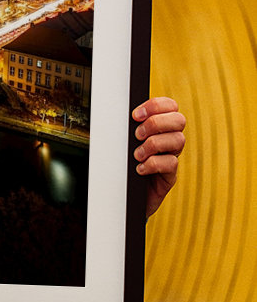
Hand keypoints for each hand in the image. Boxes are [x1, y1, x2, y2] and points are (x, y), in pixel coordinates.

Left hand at [132, 96, 185, 217]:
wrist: (123, 195)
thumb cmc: (123, 165)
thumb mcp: (125, 143)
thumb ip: (129, 128)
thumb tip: (122, 115)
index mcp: (160, 127)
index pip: (170, 106)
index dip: (156, 105)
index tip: (135, 115)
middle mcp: (169, 140)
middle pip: (179, 120)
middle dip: (156, 123)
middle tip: (137, 135)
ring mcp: (171, 157)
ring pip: (178, 140)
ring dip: (153, 144)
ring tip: (137, 154)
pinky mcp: (170, 176)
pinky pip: (171, 163)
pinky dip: (153, 164)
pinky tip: (140, 168)